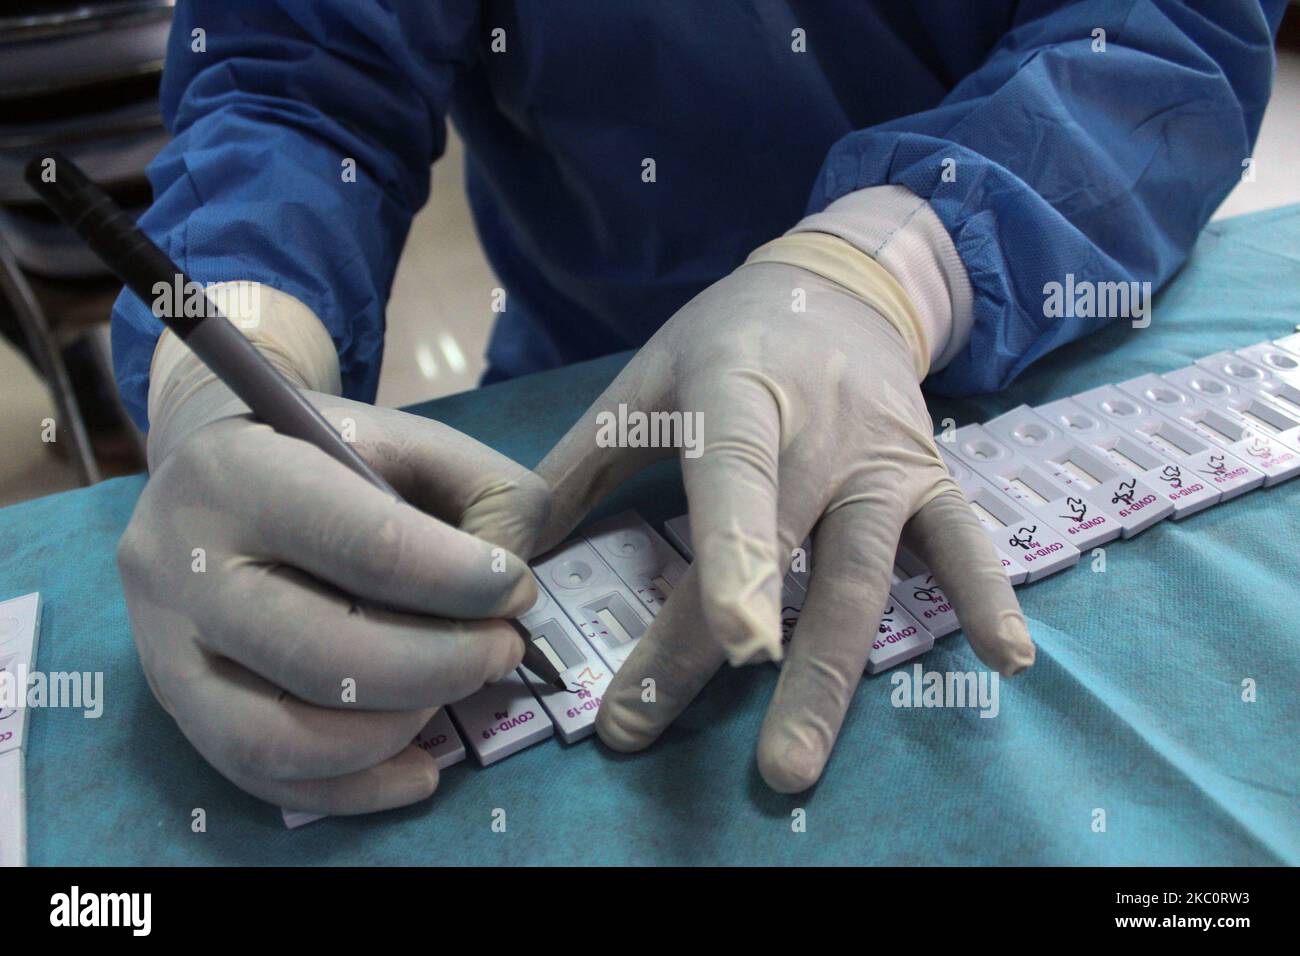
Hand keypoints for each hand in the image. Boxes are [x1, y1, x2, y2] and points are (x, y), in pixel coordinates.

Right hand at [119, 320, 546, 813]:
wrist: (212, 468)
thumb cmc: (330, 454)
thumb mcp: (417, 441)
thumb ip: (486, 497)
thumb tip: (511, 593)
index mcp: (244, 473)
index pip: (368, 546)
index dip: (464, 581)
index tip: (517, 587)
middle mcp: (182, 563)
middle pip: (324, 654)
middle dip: (443, 663)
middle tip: (502, 648)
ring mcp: (167, 645)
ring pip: (280, 735)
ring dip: (396, 730)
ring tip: (451, 691)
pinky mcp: (176, 706)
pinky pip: (260, 778)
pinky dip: (354, 789)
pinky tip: (421, 768)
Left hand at [533, 260, 1033, 791]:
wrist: (839, 283)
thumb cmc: (727, 341)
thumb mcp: (644, 380)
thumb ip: (574, 468)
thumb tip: (499, 553)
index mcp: (743, 394)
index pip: (737, 480)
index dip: (737, 560)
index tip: (733, 644)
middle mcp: (824, 433)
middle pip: (789, 555)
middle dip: (745, 657)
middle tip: (697, 751)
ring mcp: (886, 460)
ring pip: (865, 576)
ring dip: (835, 674)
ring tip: (795, 764)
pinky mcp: (930, 478)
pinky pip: (962, 542)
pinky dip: (985, 596)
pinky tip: (1006, 662)